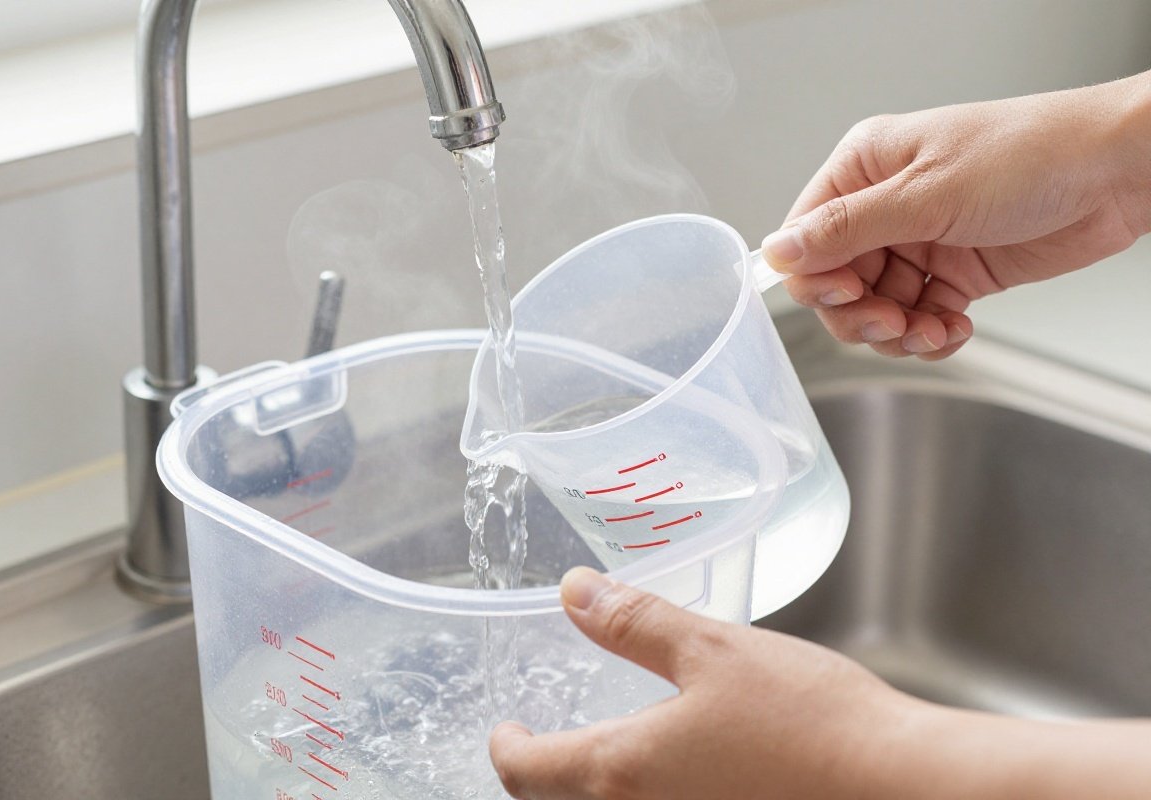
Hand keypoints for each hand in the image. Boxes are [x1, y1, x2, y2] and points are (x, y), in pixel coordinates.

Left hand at [490, 568, 1150, 799]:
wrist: (902, 791)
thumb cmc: (809, 720)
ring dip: (597, 786)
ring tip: (611, 745)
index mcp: (624, 772)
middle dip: (546, 774)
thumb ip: (636, 623)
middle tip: (548, 738)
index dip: (507, 747)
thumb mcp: (712, 651)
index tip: (506, 728)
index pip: (528, 772)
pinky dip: (651, 794)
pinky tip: (682, 767)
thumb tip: (573, 592)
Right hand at [761, 73, 1150, 359]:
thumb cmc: (1030, 155)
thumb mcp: (926, 194)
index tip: (847, 296)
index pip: (807, 237)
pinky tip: (954, 327)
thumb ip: (846, 229)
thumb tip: (778, 251)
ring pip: (875, 309)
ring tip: (934, 328)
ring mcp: (918, 241)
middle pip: (836, 283)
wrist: (1115, 173)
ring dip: (899, 331)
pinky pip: (917, 318)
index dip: (817, 278)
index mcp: (865, 168)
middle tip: (894, 321)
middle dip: (862, 314)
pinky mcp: (952, 273)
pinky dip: (930, 334)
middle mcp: (884, 206)